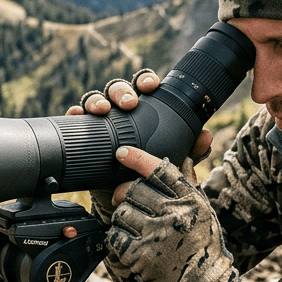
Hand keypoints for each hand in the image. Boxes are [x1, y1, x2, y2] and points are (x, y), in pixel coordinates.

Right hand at [70, 70, 214, 221]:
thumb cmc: (151, 174)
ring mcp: (100, 122)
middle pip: (118, 90)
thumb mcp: (174, 164)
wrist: (124, 201)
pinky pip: (76, 117)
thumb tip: (206, 136)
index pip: (143, 88)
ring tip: (103, 110)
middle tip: (128, 103)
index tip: (151, 86)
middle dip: (122, 91)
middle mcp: (120, 112)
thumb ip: (192, 151)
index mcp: (143, 110)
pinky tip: (78, 114)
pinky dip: (76, 112)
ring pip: (96, 99)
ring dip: (98, 99)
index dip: (146, 80)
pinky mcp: (84, 135)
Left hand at [104, 148, 234, 281]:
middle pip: (135, 189)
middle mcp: (175, 214)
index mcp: (191, 200)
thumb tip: (185, 157)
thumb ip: (189, 185)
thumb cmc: (202, 246)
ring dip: (123, 219)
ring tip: (138, 230)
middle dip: (129, 196)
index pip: (160, 170)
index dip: (137, 158)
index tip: (121, 153)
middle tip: (132, 206)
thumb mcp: (203, 212)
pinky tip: (131, 245)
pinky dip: (118, 239)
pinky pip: (115, 235)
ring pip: (122, 212)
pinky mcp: (140, 255)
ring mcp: (157, 235)